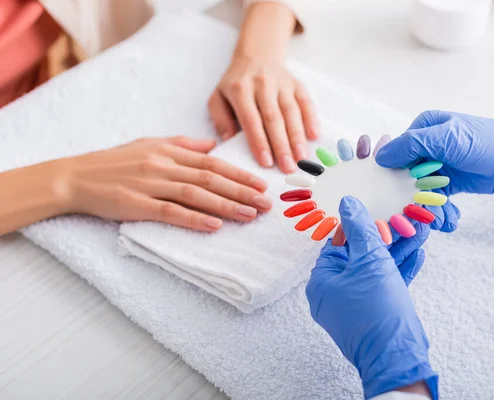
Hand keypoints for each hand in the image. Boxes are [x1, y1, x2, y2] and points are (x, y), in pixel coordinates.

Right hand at [61, 136, 271, 230]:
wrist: (75, 176)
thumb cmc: (114, 162)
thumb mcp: (149, 144)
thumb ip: (183, 145)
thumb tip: (213, 145)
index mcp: (168, 152)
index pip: (212, 163)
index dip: (239, 174)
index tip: (261, 185)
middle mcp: (162, 165)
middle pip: (210, 178)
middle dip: (241, 191)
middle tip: (266, 203)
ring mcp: (148, 184)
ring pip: (195, 194)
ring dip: (225, 205)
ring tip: (249, 216)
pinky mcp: (135, 204)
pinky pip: (169, 211)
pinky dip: (194, 218)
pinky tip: (214, 225)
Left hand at [208, 54, 318, 173]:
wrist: (256, 56)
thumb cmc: (235, 85)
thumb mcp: (218, 98)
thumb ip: (220, 119)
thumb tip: (229, 139)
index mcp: (240, 90)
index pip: (251, 119)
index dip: (259, 142)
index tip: (266, 162)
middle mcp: (262, 84)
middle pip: (274, 118)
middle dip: (282, 145)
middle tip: (288, 167)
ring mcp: (282, 83)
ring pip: (291, 111)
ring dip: (297, 136)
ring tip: (301, 158)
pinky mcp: (296, 84)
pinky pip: (306, 102)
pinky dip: (311, 119)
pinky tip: (314, 136)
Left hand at [306, 196, 437, 399]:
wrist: (397, 358)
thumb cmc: (376, 309)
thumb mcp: (370, 260)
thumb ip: (361, 230)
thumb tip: (348, 203)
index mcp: (322, 280)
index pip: (337, 243)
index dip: (358, 225)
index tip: (376, 210)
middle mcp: (334, 293)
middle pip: (360, 255)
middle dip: (386, 237)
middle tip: (404, 219)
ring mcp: (355, 305)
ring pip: (377, 269)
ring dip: (399, 251)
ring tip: (420, 232)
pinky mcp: (375, 313)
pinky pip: (385, 285)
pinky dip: (400, 270)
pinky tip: (418, 254)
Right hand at [375, 110, 493, 229]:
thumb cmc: (489, 143)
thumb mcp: (448, 140)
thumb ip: (412, 145)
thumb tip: (380, 157)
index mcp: (424, 127)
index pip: (394, 151)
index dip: (389, 174)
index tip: (389, 196)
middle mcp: (429, 145)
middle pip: (404, 174)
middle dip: (408, 197)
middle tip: (413, 217)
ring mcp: (439, 165)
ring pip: (419, 190)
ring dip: (426, 209)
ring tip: (440, 223)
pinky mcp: (451, 183)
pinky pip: (435, 199)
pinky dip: (439, 212)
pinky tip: (448, 222)